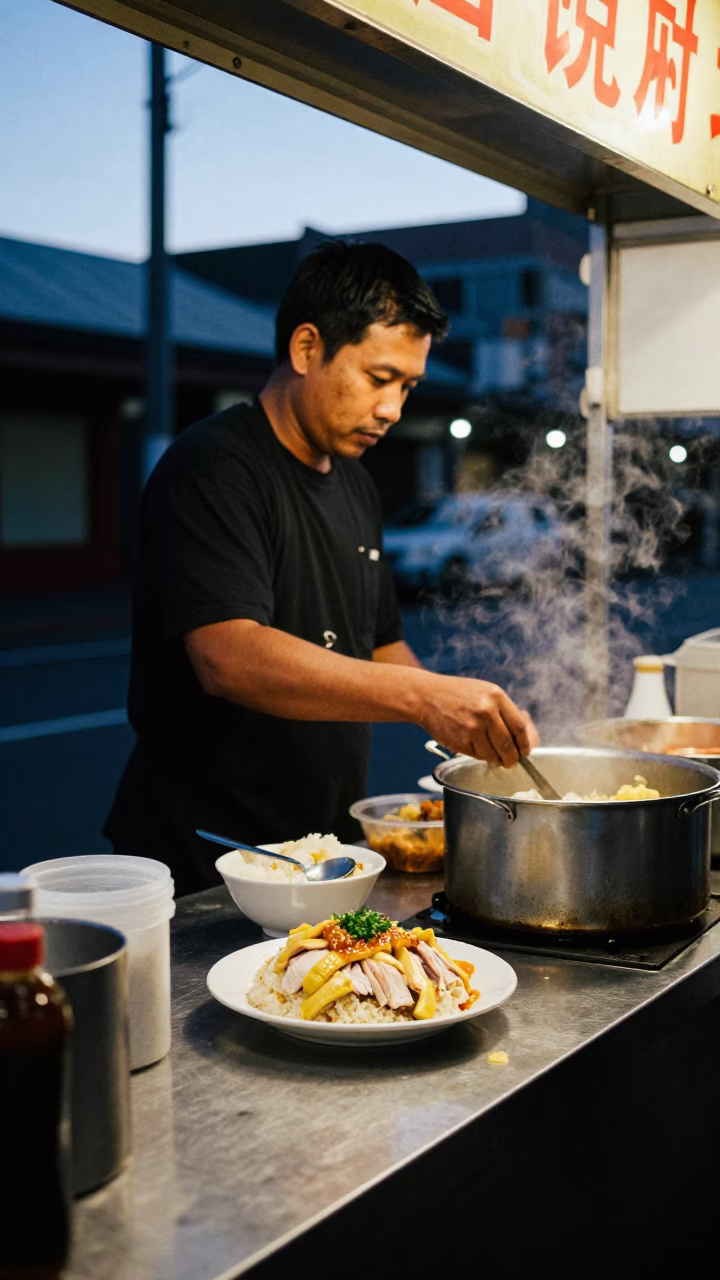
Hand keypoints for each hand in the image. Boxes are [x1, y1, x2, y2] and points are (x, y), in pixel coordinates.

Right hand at [420, 674, 538, 767]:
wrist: (427, 696)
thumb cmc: (457, 694)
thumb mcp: (485, 692)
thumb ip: (503, 711)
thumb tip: (520, 737)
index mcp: (496, 697)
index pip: (518, 727)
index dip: (524, 743)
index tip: (525, 751)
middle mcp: (486, 711)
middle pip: (508, 745)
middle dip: (512, 758)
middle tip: (511, 761)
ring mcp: (473, 727)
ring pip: (493, 754)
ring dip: (495, 759)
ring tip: (493, 756)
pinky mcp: (460, 741)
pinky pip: (477, 755)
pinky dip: (480, 756)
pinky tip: (476, 747)